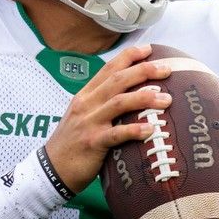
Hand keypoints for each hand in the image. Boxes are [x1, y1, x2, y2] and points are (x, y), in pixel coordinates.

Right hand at [45, 44, 171, 192]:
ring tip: (167, 99)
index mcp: (86, 95)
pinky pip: (116, 134)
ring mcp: (89, 122)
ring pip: (119, 103)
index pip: (108, 69)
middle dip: (143, 71)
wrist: (52, 169)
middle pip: (117, 80)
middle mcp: (87, 104)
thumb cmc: (73, 143)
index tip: (149, 49)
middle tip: (167, 69)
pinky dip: (134, 130)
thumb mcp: (83, 116)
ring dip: (145, 99)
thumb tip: (133, 97)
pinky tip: (151, 129)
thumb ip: (103, 104)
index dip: (129, 56)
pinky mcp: (92, 142)